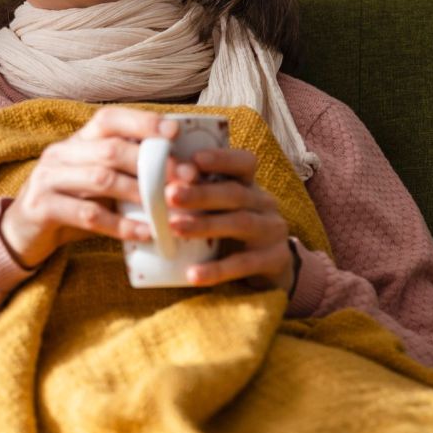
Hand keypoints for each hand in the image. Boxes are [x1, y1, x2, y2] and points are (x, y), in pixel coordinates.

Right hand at [0, 106, 178, 268]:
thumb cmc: (72, 205)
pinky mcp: (41, 208)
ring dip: (139, 193)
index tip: (174, 132)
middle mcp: (61, 153)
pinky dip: (121, 225)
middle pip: (110, 149)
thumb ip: (126, 173)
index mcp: (77, 141)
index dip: (142, 122)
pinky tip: (145, 233)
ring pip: (101, 179)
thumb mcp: (97, 184)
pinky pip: (88, 215)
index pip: (109, 119)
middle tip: (185, 179)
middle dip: (151, 163)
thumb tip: (181, 173)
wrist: (23, 234)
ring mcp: (48, 178)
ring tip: (168, 207)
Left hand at [164, 147, 294, 292]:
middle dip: (201, 193)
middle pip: (235, 193)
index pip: (243, 164)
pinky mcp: (276, 260)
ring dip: (205, 225)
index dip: (221, 159)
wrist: (272, 270)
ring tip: (174, 228)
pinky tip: (193, 274)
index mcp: (250, 186)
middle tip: (170, 194)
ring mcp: (273, 231)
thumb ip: (199, 199)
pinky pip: (244, 264)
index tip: (194, 159)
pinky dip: (217, 269)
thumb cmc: (234, 234)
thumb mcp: (221, 211)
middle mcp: (265, 204)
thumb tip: (155, 188)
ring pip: (241, 223)